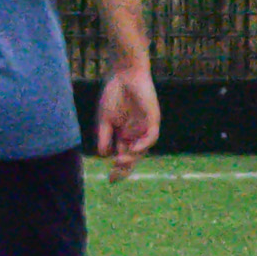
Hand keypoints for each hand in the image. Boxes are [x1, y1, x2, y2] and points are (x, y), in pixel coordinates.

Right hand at [94, 67, 159, 181]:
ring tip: (119, 162)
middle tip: (114, 177)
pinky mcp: (153, 120)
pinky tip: (134, 149)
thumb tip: (103, 155)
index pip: (122, 156)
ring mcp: (145, 128)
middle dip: (125, 168)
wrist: (124, 75)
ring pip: (142, 149)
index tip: (109, 180)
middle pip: (133, 156)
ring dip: (132, 158)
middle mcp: (135, 134)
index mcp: (123, 134)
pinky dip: (143, 144)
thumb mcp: (105, 119)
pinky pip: (151, 136)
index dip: (117, 169)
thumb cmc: (113, 94)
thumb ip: (104, 137)